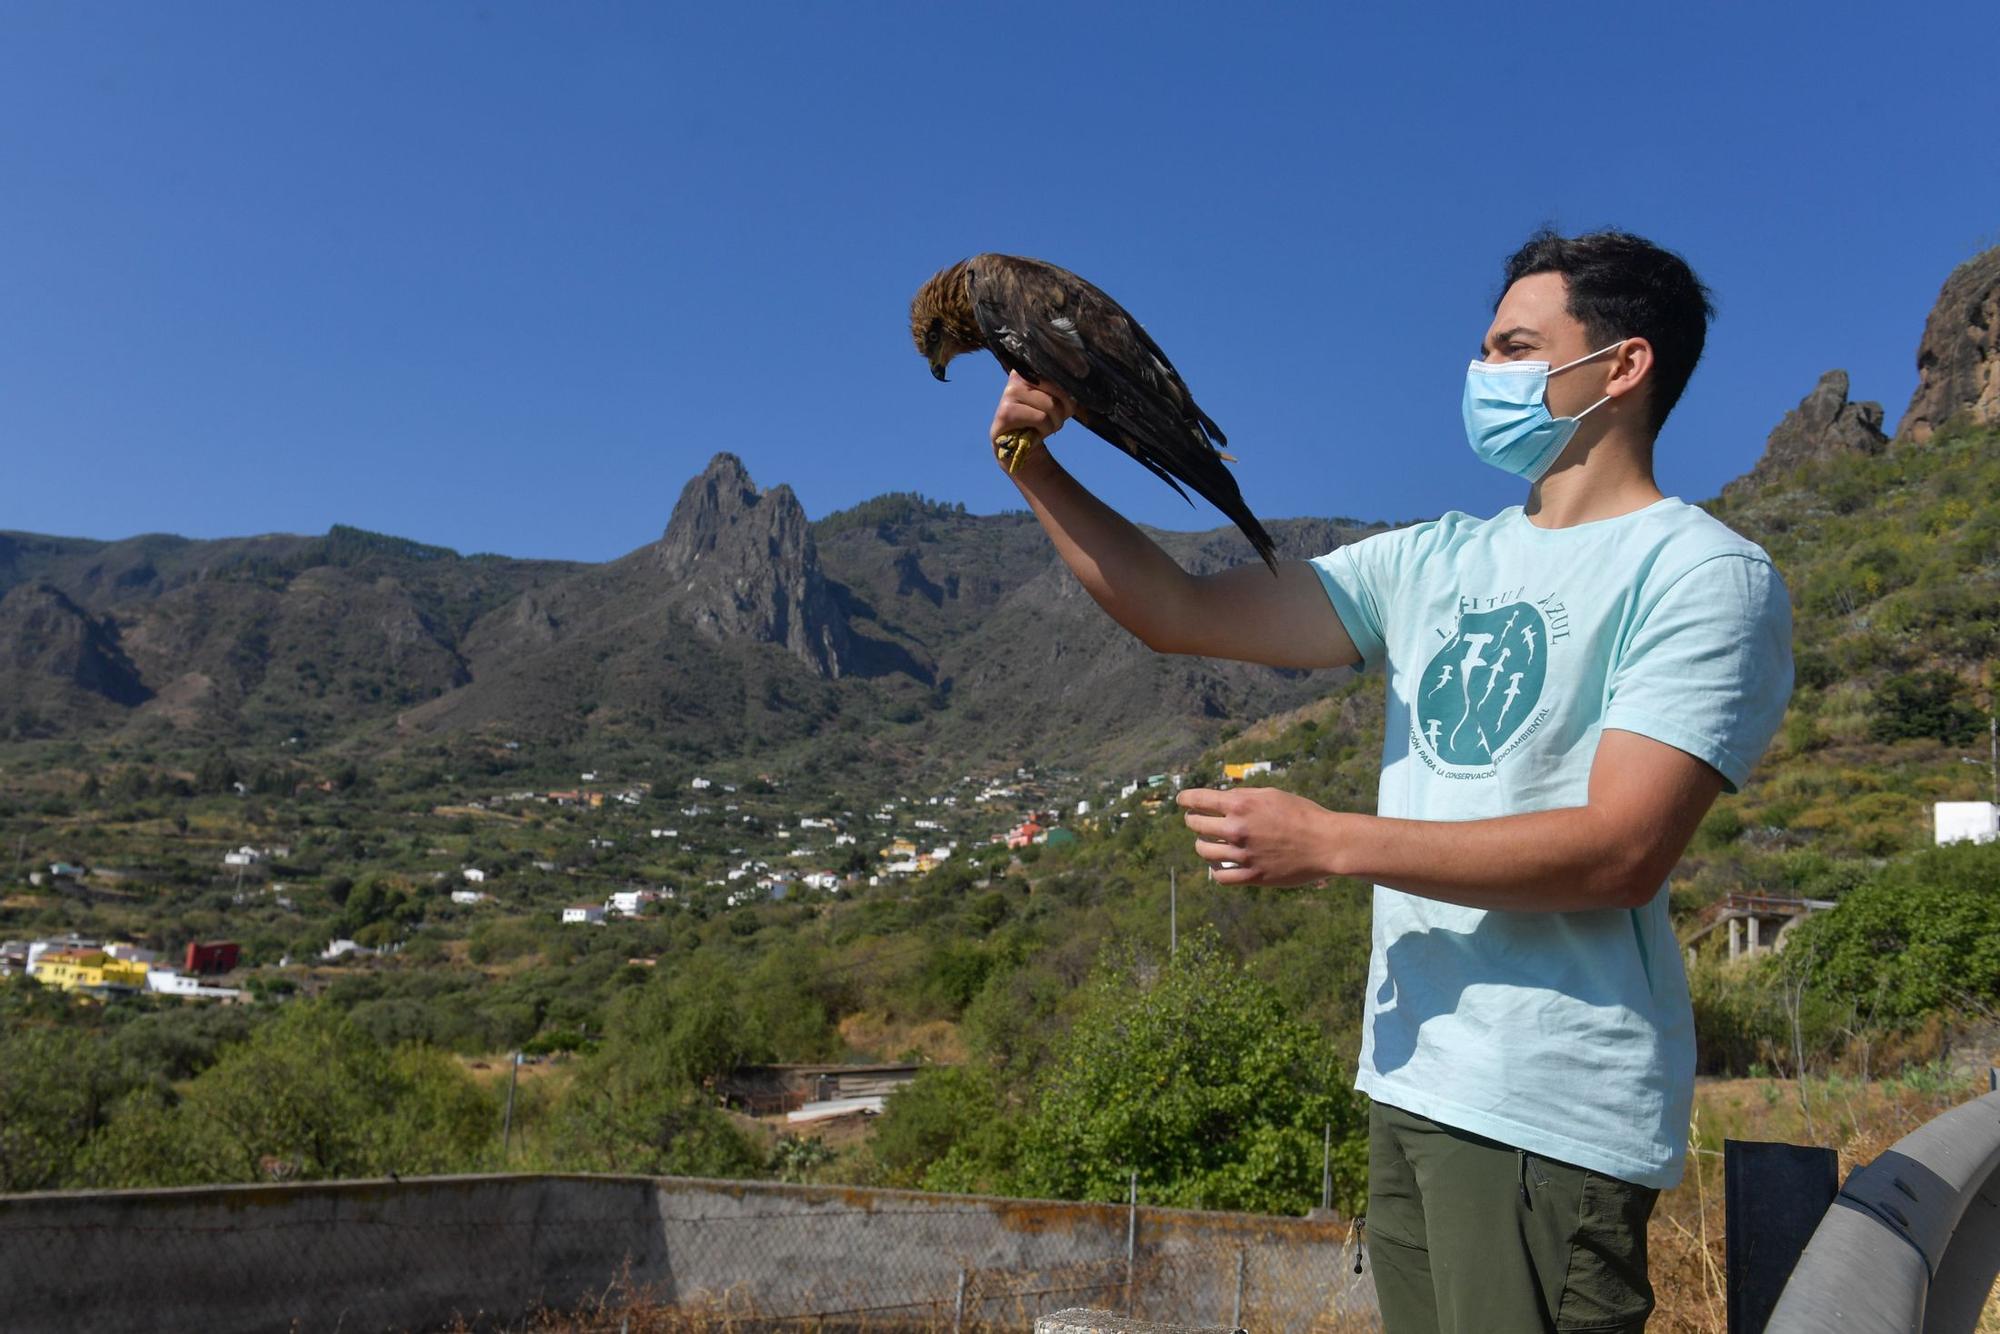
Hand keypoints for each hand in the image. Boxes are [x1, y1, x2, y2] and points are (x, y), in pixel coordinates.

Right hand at [989, 371, 1073, 471]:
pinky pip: (1041, 418)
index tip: (1069, 406)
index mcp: (1030, 368)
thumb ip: (1067, 391)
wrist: (1018, 446)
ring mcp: (1010, 392)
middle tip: (1056, 420)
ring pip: (1050, 405)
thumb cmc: (1040, 420)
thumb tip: (1079, 387)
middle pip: (1058, 388)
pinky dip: (1045, 430)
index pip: (1058, 371)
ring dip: (1055, 422)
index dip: (1069, 392)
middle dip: (1063, 410)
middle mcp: (1017, 376)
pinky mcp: (1006, 412)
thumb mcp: (1057, 402)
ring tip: (1045, 427)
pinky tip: (1036, 433)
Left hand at [1176, 785, 1342, 886]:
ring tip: (1207, 842)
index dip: (1185, 799)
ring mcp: (1243, 854)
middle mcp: (1237, 829)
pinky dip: (1215, 869)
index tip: (1181, 801)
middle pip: (1196, 825)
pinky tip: (1219, 864)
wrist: (1326, 843)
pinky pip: (1220, 876)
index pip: (1198, 800)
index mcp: (1241, 804)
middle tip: (1195, 820)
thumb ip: (1243, 796)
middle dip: (1193, 820)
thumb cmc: (1302, 814)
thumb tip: (1221, 799)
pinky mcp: (1252, 876)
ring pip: (1204, 851)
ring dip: (1202, 844)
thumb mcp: (1271, 794)